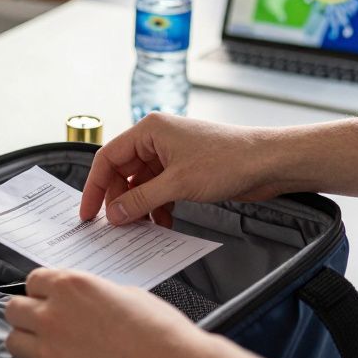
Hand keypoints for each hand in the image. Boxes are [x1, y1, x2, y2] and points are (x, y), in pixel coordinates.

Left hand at [4, 268, 224, 357]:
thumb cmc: (163, 337)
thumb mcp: (126, 295)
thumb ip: (91, 295)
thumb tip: (80, 301)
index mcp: (73, 286)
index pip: (33, 280)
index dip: (43, 291)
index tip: (50, 299)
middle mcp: (55, 315)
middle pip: (15, 310)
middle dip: (29, 315)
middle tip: (46, 324)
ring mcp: (50, 350)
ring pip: (13, 342)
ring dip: (29, 344)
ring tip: (50, 349)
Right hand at [81, 113, 295, 227]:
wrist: (268, 163)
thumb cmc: (229, 160)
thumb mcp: (177, 184)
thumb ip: (140, 200)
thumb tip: (113, 214)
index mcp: (149, 130)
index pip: (107, 158)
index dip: (95, 186)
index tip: (89, 212)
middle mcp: (157, 139)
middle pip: (123, 172)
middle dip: (119, 199)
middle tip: (116, 225)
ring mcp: (171, 154)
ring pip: (141, 183)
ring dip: (139, 206)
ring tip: (140, 227)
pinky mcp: (185, 169)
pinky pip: (159, 189)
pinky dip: (157, 206)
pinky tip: (163, 222)